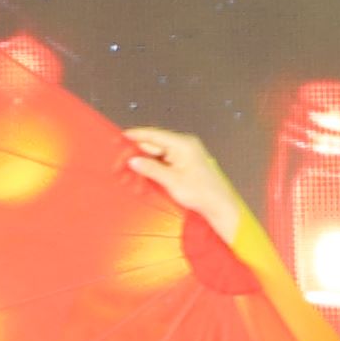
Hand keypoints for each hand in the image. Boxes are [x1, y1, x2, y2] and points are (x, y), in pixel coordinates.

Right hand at [112, 126, 237, 222]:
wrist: (219, 205)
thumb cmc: (201, 192)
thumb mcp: (172, 181)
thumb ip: (151, 169)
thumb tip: (134, 160)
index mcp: (184, 144)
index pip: (155, 135)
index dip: (136, 135)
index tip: (121, 137)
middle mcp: (185, 145)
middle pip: (155, 144)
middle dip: (138, 152)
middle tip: (121, 160)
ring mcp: (185, 154)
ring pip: (158, 154)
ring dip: (144, 162)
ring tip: (129, 169)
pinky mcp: (184, 164)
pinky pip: (164, 161)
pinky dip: (153, 167)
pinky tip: (143, 173)